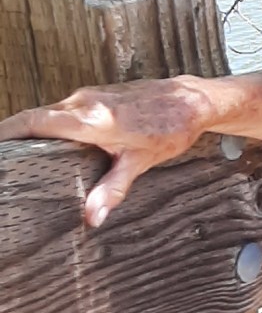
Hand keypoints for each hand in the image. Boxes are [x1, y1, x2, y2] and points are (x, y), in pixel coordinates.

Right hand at [0, 77, 219, 226]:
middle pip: (35, 118)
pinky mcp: (95, 94)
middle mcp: (83, 101)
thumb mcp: (140, 162)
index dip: (6, 132)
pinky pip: (63, 109)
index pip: (34, 121)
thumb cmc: (170, 129)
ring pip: (49, 113)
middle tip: (4, 163)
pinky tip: (49, 144)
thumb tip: (92, 218)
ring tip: (18, 156)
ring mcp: (88, 95)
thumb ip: (112, 190)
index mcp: (89, 118)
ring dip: (32, 131)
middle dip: (13, 137)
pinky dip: (51, 125)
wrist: (192, 101)